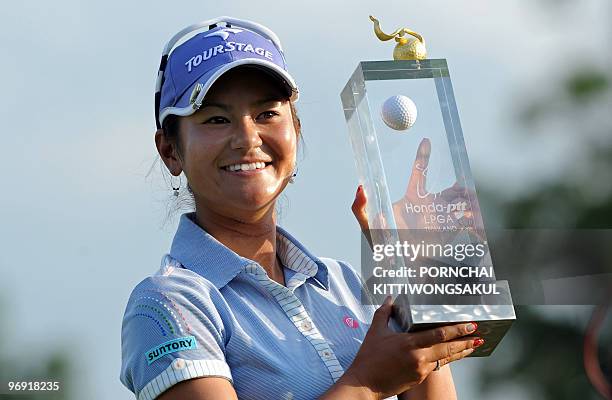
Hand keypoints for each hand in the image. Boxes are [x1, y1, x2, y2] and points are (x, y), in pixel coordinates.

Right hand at [345, 297, 481, 399]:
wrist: (364, 384)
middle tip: (478, 335)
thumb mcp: (375, 331)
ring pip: (445, 359)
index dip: (457, 330)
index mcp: (409, 343)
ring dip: (460, 352)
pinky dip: (445, 359)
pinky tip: (450, 355)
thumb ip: (384, 312)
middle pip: (448, 348)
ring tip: (473, 346)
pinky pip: (435, 367)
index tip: (470, 325)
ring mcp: (420, 370)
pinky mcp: (418, 379)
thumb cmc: (368, 357)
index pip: (439, 335)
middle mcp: (419, 357)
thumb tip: (390, 298)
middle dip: (465, 341)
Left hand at [352, 138, 479, 236]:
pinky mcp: (449, 232)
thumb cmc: (383, 244)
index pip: (419, 172)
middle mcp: (429, 204)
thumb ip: (360, 209)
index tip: (426, 140)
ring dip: (466, 202)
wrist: (399, 267)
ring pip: (459, 203)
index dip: (423, 156)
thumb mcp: (368, 226)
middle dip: (458, 188)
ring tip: (469, 204)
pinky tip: (471, 219)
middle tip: (463, 187)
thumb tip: (360, 188)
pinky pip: (463, 222)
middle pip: (448, 190)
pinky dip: (469, 219)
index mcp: (412, 197)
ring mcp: (440, 217)